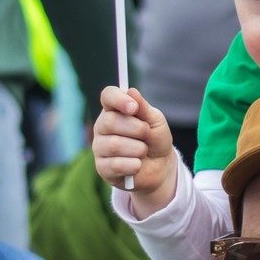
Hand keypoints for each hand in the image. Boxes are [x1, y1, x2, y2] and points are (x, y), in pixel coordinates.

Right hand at [92, 86, 176, 211]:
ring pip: (114, 145)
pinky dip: (134, 165)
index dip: (119, 99)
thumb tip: (132, 92)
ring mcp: (99, 147)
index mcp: (114, 110)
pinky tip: (137, 165)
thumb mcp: (155, 121)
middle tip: (146, 134)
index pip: (108, 96)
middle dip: (137, 129)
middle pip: (110, 121)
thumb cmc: (155, 139)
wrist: (160, 167)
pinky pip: (116, 165)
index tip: (134, 108)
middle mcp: (102, 126)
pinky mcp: (102, 168)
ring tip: (143, 151)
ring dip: (138, 149)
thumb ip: (143, 108)